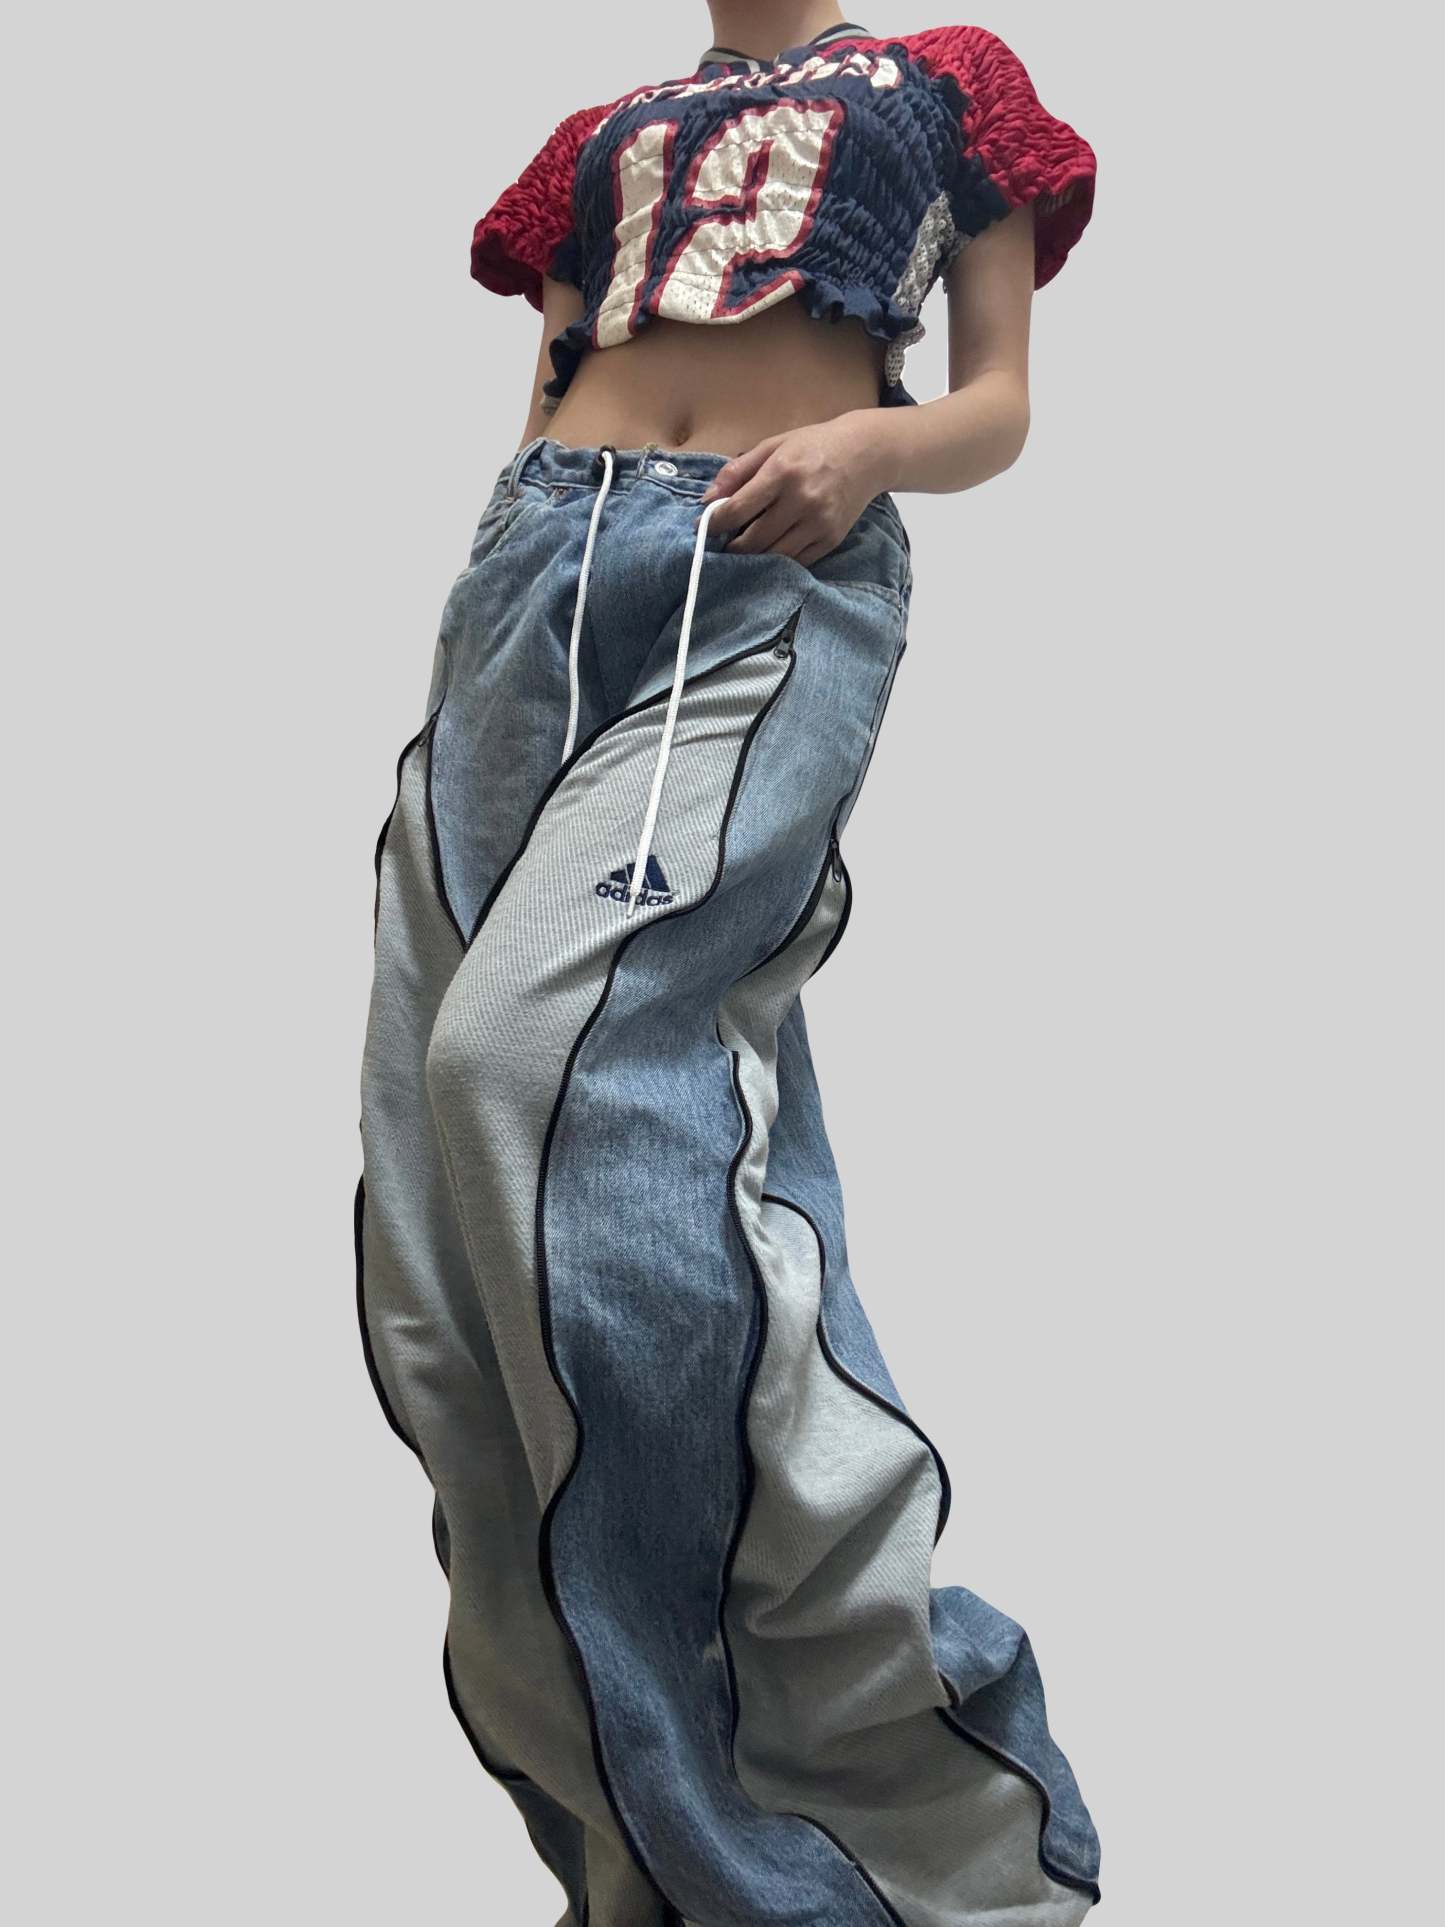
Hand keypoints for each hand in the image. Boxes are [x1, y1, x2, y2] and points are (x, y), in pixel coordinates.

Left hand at [699, 412, 889, 565]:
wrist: (866, 454)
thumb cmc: (813, 446)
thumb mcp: (773, 446)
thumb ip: (738, 471)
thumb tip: (708, 499)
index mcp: (783, 472)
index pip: (738, 509)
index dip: (714, 523)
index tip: (702, 528)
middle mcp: (801, 500)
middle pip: (753, 539)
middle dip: (731, 546)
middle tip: (722, 544)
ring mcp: (819, 523)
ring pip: (774, 555)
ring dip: (753, 558)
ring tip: (742, 550)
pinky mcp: (831, 539)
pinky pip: (797, 561)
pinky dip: (778, 561)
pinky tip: (768, 552)